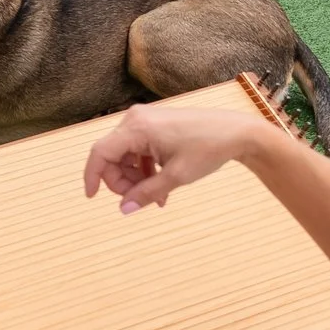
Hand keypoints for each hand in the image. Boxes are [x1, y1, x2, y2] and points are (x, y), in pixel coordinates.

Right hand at [82, 102, 260, 212]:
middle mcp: (136, 119)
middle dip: (123, 182)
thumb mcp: (176, 177)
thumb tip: (124, 209)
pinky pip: (139, 150)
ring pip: (126, 156)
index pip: (100, 153)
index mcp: (137, 128)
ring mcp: (146, 120)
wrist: (236, 132)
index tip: (92, 197)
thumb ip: (146, 193)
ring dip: (136, 178)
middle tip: (140, 199)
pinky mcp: (155, 125)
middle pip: (113, 156)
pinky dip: (145, 169)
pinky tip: (161, 186)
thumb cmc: (208, 149)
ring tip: (157, 197)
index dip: (93, 176)